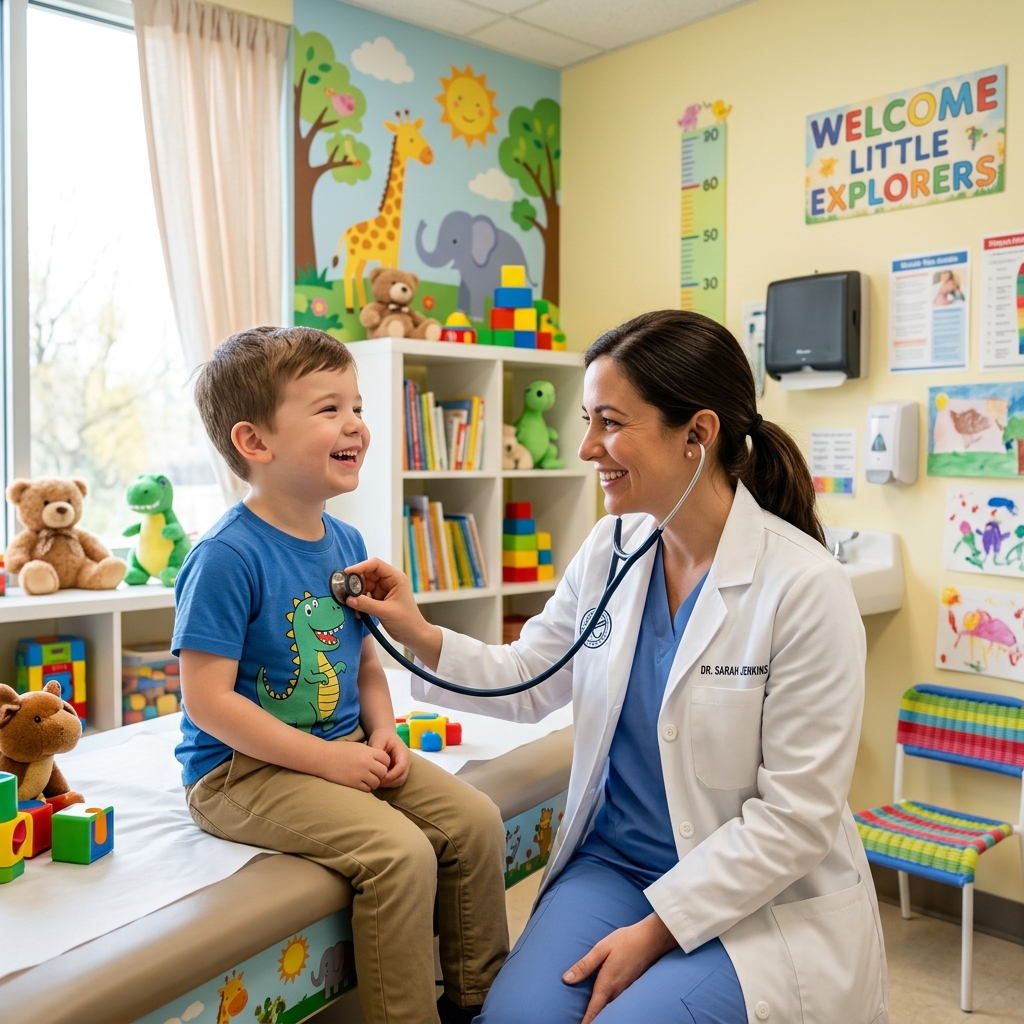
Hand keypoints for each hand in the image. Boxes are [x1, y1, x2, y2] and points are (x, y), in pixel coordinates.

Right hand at [319, 739, 389, 791]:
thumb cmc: (338, 750)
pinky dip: (366, 788)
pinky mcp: (353, 783)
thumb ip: (369, 753)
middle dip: (380, 774)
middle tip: (374, 774)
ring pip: (376, 782)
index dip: (384, 763)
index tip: (379, 765)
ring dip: (373, 782)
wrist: (323, 757)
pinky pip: (367, 789)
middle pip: (383, 772)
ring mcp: (360, 773)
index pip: (386, 759)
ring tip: (367, 780)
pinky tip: (360, 784)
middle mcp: (366, 762)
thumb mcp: (357, 747)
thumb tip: (379, 760)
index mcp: (368, 751)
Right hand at [342, 558, 440, 665]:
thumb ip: (366, 604)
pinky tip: (357, 612)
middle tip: (346, 592)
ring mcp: (383, 590)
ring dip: (356, 595)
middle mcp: (389, 581)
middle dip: (356, 583)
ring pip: (364, 586)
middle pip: (367, 574)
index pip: (375, 565)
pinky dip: (359, 602)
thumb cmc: (407, 621)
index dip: (360, 566)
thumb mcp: (386, 612)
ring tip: (353, 606)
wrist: (413, 635)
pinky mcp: (379, 600)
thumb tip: (349, 598)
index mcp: (395, 578)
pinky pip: (364, 597)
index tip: (347, 573)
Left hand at [369, 727, 410, 787]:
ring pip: (400, 781)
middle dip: (390, 782)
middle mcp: (406, 760)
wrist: (385, 734)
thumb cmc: (382, 736)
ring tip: (377, 782)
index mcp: (402, 752)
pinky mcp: (399, 770)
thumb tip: (376, 765)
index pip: (401, 767)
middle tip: (376, 782)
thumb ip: (377, 752)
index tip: (380, 777)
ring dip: (389, 784)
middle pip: (402, 776)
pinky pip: (397, 780)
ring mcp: (404, 766)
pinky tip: (379, 780)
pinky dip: (389, 783)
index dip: (392, 775)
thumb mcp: (378, 740)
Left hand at [562, 914, 676, 1023]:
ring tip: (589, 1014)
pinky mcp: (629, 985)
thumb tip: (566, 979)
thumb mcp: (601, 949)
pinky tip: (602, 1000)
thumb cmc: (626, 941)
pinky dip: (607, 1004)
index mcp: (607, 984)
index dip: (586, 1022)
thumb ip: (584, 965)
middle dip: (592, 1018)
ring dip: (600, 1012)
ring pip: (609, 1006)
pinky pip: (615, 999)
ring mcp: (625, 990)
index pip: (594, 1010)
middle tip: (582, 1021)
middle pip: (602, 1012)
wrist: (652, 939)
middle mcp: (617, 991)